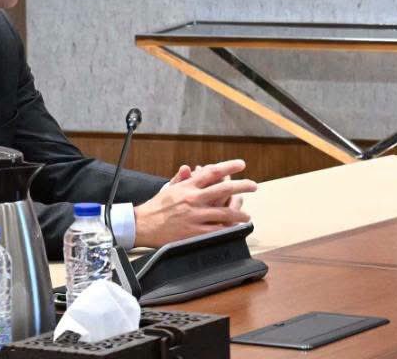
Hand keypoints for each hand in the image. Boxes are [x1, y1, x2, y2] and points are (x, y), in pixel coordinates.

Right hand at [132, 158, 257, 247]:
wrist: (142, 225)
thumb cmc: (156, 207)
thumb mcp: (169, 188)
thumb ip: (181, 178)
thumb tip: (189, 167)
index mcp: (188, 186)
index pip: (212, 172)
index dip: (229, 167)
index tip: (241, 164)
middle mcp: (193, 199)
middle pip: (223, 189)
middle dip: (242, 186)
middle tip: (254, 185)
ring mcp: (194, 216)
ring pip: (223, 213)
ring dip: (238, 213)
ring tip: (246, 216)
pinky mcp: (193, 232)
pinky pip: (215, 230)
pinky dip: (226, 230)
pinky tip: (234, 229)